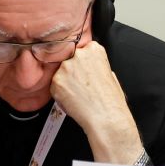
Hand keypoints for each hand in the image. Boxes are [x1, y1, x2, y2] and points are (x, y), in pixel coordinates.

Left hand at [50, 41, 142, 163]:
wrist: (106, 116)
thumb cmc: (111, 99)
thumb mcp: (109, 73)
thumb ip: (95, 64)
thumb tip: (88, 66)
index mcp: (94, 50)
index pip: (80, 49)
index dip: (80, 62)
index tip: (82, 70)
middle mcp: (79, 55)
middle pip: (68, 58)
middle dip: (71, 70)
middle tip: (79, 84)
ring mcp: (66, 67)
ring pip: (59, 71)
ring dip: (64, 81)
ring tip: (77, 93)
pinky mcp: (56, 80)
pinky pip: (54, 84)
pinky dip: (59, 92)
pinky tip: (72, 98)